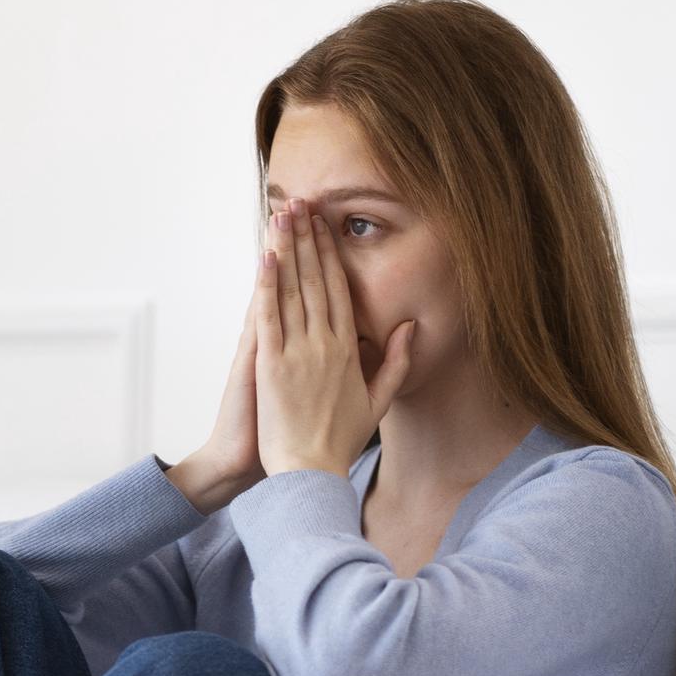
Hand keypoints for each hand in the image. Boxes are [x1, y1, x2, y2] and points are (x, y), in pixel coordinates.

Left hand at [254, 197, 414, 478]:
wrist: (308, 472)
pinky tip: (265, 255)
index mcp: (349, 351)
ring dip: (286, 249)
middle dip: (307, 239)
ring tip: (281, 215)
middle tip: (301, 202)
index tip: (323, 225)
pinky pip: (269, 316)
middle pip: (316, 281)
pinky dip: (267, 285)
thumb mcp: (377, 402)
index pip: (339, 291)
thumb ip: (394, 364)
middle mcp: (326, 344)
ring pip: (292, 291)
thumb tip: (409, 328)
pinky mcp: (272, 365)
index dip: (329, 255)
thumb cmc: (338, 443)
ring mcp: (299, 352)